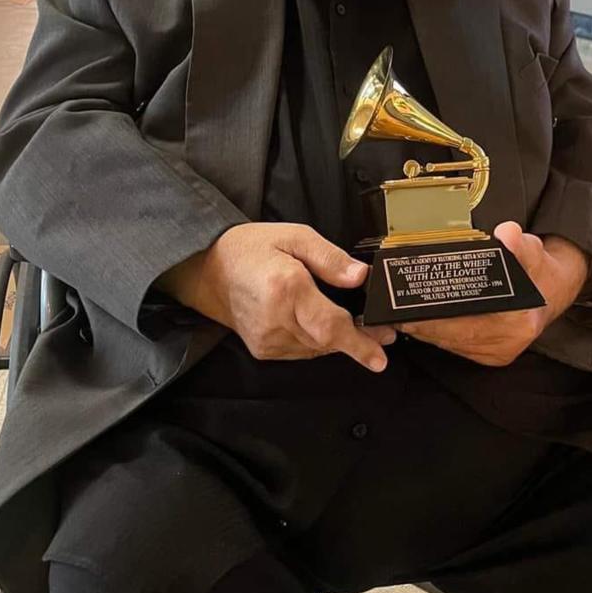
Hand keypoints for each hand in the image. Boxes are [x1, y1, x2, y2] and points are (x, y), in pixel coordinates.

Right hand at [156, 223, 393, 372]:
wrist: (209, 270)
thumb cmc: (252, 248)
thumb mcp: (295, 236)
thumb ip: (329, 257)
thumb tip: (359, 276)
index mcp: (285, 289)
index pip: (329, 326)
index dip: (358, 343)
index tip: (380, 356)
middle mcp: (275, 320)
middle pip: (327, 341)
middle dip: (358, 340)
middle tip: (382, 334)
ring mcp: (267, 339)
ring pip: (316, 349)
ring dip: (338, 340)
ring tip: (358, 329)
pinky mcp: (263, 349)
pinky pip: (301, 351)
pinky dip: (317, 341)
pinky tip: (321, 325)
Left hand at [396, 223, 590, 366]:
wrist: (551, 290)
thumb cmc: (537, 270)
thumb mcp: (531, 250)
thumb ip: (517, 242)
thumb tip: (507, 235)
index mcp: (520, 321)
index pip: (469, 325)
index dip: (437, 321)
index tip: (411, 314)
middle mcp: (509, 342)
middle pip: (455, 337)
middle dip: (423, 327)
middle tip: (395, 315)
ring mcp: (499, 353)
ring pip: (453, 345)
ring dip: (426, 333)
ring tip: (400, 318)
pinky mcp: (490, 355)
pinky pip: (458, 347)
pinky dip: (438, 336)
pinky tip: (419, 324)